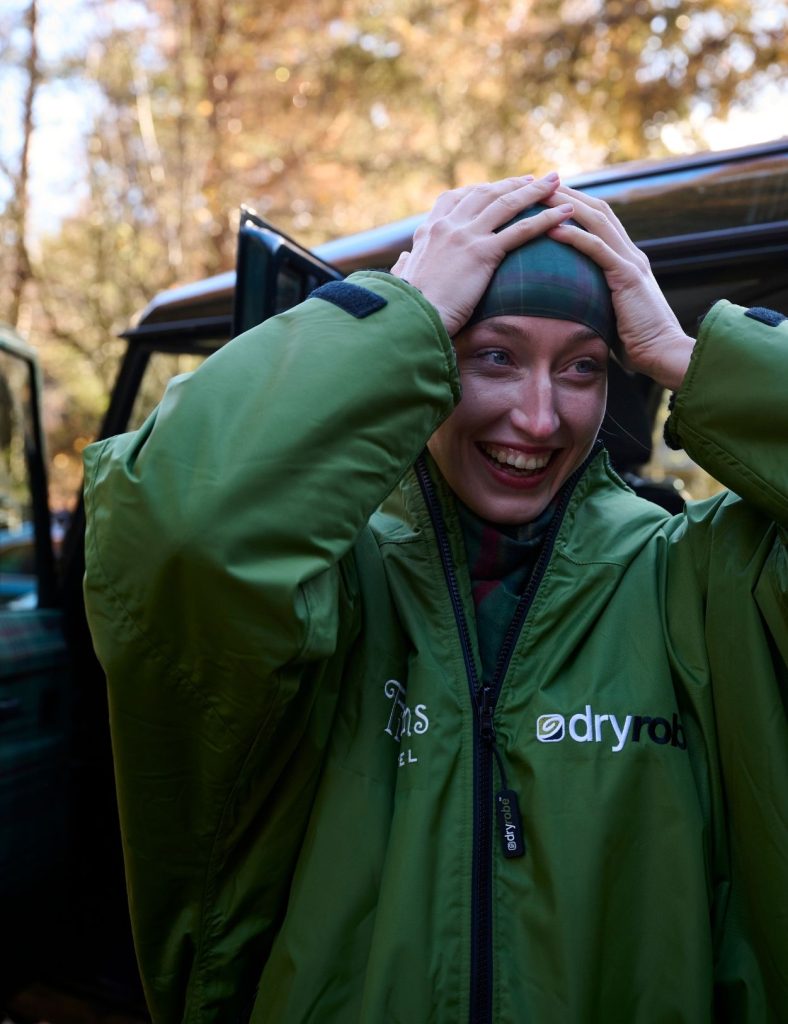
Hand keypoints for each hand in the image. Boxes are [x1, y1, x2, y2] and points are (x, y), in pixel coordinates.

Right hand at [391, 173, 573, 337]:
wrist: (411, 320)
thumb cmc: (408, 309)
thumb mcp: (402, 280)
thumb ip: (404, 266)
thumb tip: (401, 261)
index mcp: (428, 231)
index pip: (456, 199)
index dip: (481, 190)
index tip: (498, 187)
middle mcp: (447, 226)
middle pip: (486, 194)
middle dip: (513, 184)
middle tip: (535, 179)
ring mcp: (465, 236)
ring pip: (506, 204)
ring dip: (535, 191)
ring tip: (557, 183)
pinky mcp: (482, 253)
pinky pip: (520, 230)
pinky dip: (546, 218)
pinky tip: (565, 213)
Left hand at [545, 186, 694, 390]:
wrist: (664, 354)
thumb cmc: (638, 343)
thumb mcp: (611, 315)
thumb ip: (595, 301)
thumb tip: (569, 307)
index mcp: (627, 261)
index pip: (600, 221)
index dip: (575, 205)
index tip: (547, 197)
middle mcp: (631, 254)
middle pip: (597, 211)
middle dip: (567, 194)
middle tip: (538, 183)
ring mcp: (631, 262)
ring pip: (597, 221)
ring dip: (567, 205)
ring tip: (539, 195)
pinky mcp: (628, 277)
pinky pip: (598, 249)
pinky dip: (575, 236)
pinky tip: (551, 228)